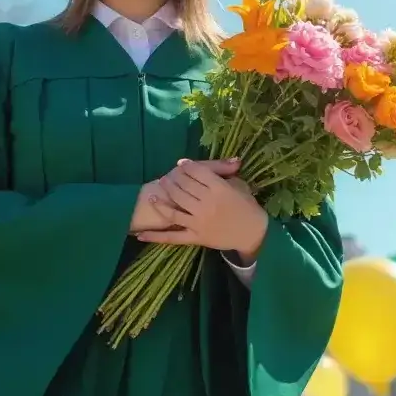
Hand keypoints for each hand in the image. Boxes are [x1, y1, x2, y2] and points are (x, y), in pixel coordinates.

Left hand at [136, 159, 268, 261]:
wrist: (254, 234)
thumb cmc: (248, 207)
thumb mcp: (241, 185)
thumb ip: (228, 172)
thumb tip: (228, 157)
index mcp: (219, 189)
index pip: (197, 172)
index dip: (187, 166)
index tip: (181, 164)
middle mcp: (206, 204)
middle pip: (183, 187)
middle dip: (173, 178)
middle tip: (167, 176)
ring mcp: (199, 222)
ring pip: (174, 207)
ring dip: (162, 198)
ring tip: (155, 191)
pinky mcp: (195, 237)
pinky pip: (173, 237)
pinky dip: (156, 236)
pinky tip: (141, 234)